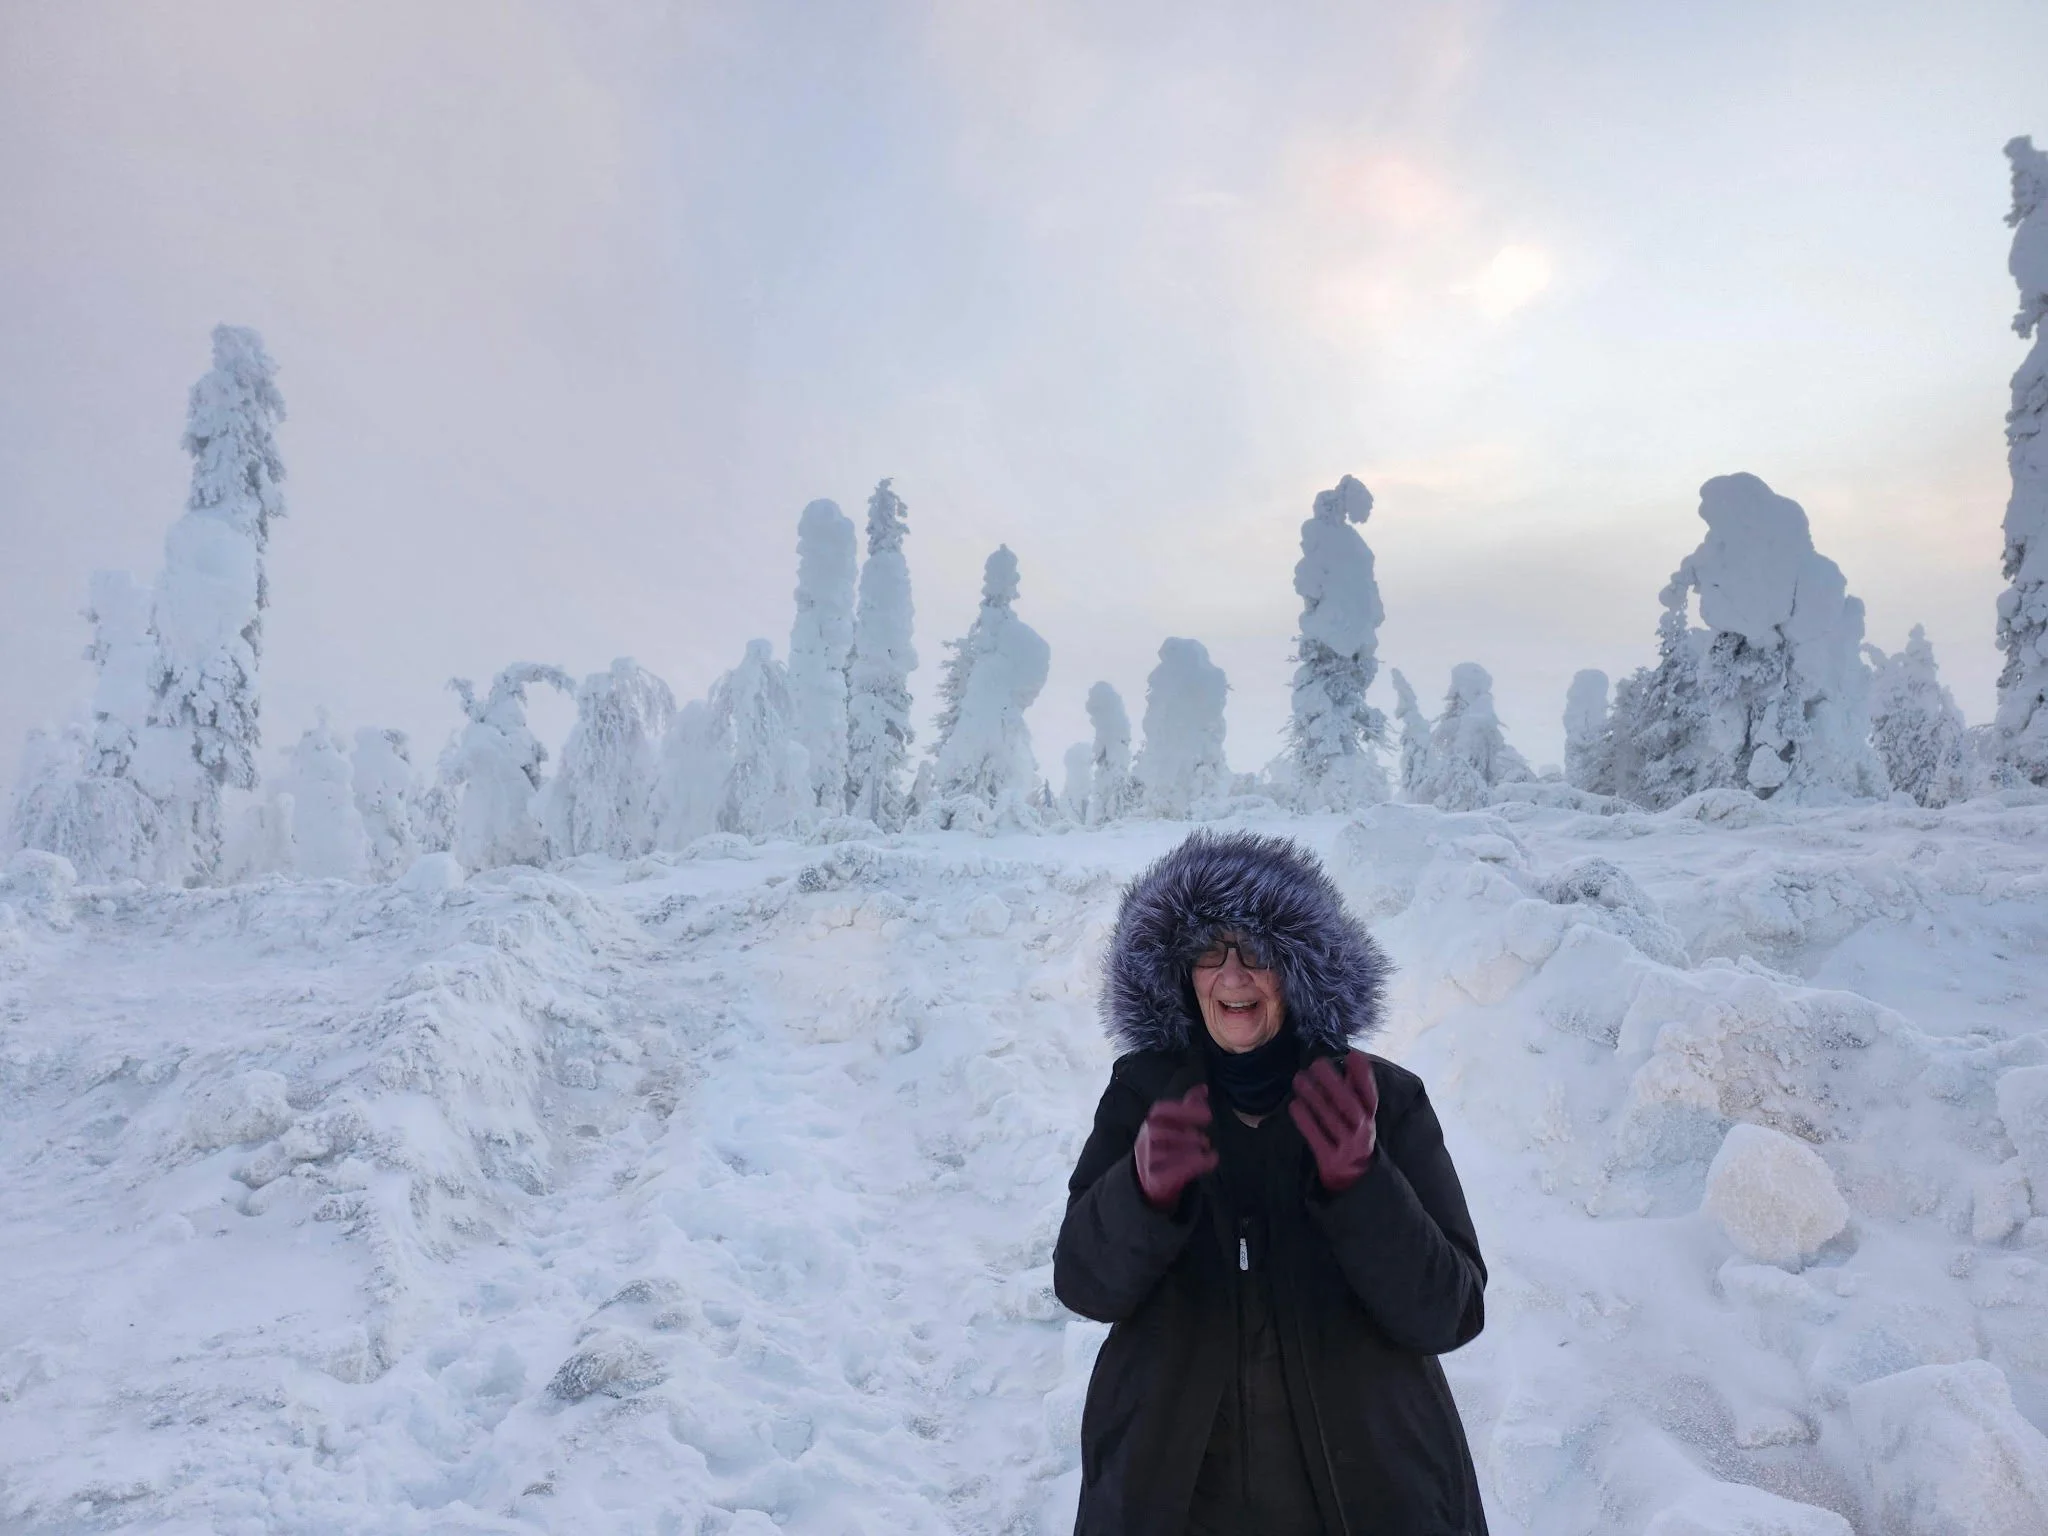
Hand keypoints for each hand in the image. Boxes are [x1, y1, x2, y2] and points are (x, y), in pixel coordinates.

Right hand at [1134, 1085, 1218, 1211]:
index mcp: (1152, 1122)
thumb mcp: (1176, 1126)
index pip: (1160, 1110)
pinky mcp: (1154, 1179)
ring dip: (1188, 1150)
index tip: (1207, 1115)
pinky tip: (1208, 1162)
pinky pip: (1168, 1172)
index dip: (1184, 1110)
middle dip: (1186, 1134)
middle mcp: (1145, 1139)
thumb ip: (1189, 1107)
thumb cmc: (1166, 1147)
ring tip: (1204, 1150)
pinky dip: (1191, 1166)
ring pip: (1162, 1152)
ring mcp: (1147, 1160)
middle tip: (1205, 1140)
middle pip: (1159, 1131)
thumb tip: (1204, 1088)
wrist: (1148, 1181)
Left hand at [1289, 1053, 1378, 1193]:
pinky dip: (1306, 1120)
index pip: (1371, 1097)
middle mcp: (1362, 1134)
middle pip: (1349, 1105)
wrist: (1352, 1181)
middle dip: (1333, 1083)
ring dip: (1314, 1096)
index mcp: (1370, 1121)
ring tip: (1299, 1079)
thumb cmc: (1351, 1138)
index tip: (1353, 1055)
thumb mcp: (1359, 1117)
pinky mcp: (1330, 1161)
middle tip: (1317, 1063)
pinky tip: (1295, 1104)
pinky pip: (1316, 1137)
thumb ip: (1355, 1090)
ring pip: (1331, 1119)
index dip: (1364, 1076)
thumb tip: (1354, 1056)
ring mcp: (1347, 1149)